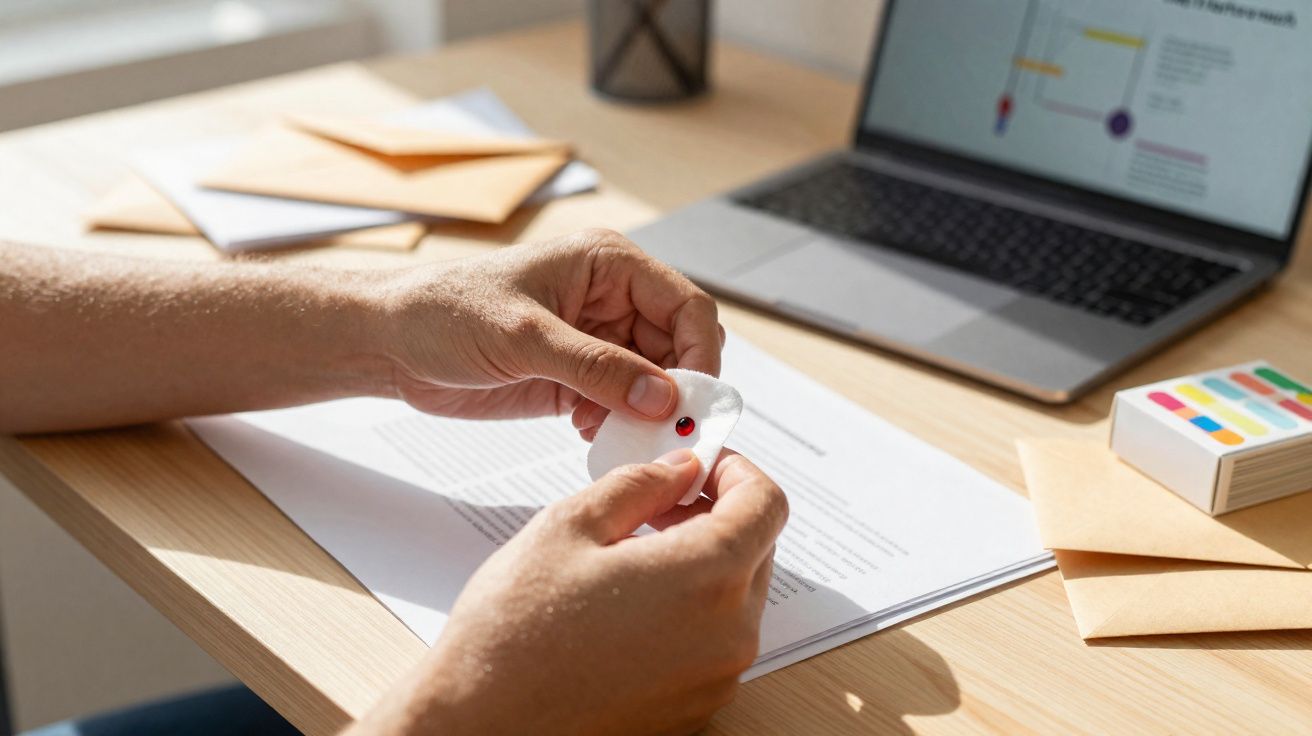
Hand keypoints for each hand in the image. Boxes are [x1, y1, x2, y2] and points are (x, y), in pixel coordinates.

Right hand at [348, 449, 787, 735]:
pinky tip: (630, 605)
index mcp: (706, 578)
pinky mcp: (695, 708)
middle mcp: (728, 635)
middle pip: (758, 550)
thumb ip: (639, 486)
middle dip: (718, 515)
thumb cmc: (512, 636)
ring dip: (703, 564)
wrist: (481, 725)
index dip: (738, 471)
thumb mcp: (569, 527)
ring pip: (736, 597)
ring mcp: (715, 678)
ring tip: (634, 555)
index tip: (706, 464)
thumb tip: (678, 470)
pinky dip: (690, 612)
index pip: (766, 505)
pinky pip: (713, 642)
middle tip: (661, 502)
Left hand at [374, 228, 723, 433]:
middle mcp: (610, 299)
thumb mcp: (524, 337)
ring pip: (655, 383)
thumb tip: (662, 398)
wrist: (390, 343)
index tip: (693, 401)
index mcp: (607, 264)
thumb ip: (597, 368)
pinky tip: (591, 433)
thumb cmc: (444, 312)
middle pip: (679, 348)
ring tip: (624, 436)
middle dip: (678, 391)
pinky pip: (623, 404)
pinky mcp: (577, 377)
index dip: (699, 354)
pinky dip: (620, 425)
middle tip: (667, 431)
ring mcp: (595, 340)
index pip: (686, 306)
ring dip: (648, 414)